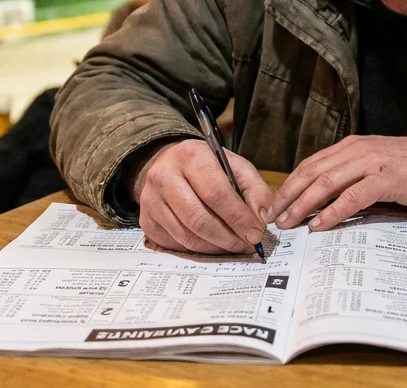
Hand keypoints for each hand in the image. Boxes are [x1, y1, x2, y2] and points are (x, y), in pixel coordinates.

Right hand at [134, 139, 273, 254]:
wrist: (169, 166)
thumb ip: (254, 188)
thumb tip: (260, 220)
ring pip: (187, 236)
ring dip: (216, 247)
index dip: (238, 217)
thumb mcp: (234, 166)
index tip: (255, 233)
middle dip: (228, 237)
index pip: (216, 192)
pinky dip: (199, 250)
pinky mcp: (146, 222)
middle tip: (246, 245)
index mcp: (190, 155)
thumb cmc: (207, 168)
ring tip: (233, 245)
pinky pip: (176, 245)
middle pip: (199, 218)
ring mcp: (150, 200)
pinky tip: (213, 244)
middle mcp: (163, 176)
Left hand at [270, 136, 406, 231]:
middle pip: (312, 173)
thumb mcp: (373, 166)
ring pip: (327, 183)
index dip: (290, 184)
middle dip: (289, 196)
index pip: (311, 165)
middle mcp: (356, 150)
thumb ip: (349, 176)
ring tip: (290, 222)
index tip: (275, 204)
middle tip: (274, 217)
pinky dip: (333, 211)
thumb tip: (322, 200)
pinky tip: (320, 224)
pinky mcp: (385, 180)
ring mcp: (370, 163)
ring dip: (304, 205)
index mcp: (350, 146)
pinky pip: (353, 196)